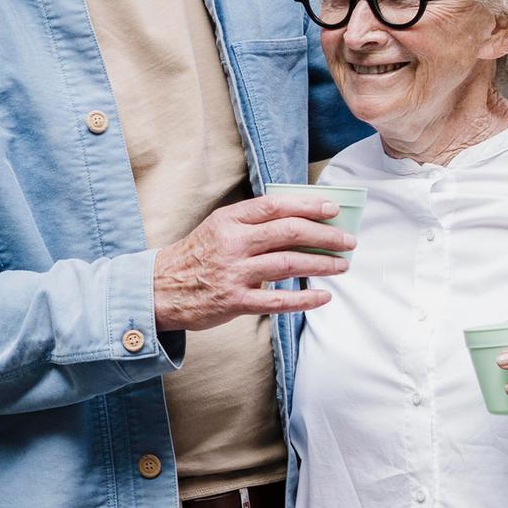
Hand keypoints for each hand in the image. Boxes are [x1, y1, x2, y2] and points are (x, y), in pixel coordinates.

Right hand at [153, 194, 354, 332]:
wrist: (160, 289)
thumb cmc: (196, 256)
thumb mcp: (218, 228)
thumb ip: (251, 223)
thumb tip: (297, 221)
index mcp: (230, 220)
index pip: (275, 206)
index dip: (308, 206)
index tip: (333, 210)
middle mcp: (234, 244)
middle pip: (289, 232)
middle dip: (325, 236)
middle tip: (348, 241)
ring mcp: (235, 273)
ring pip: (289, 264)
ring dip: (322, 264)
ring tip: (342, 266)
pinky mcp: (236, 301)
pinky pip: (279, 300)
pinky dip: (305, 299)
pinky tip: (323, 297)